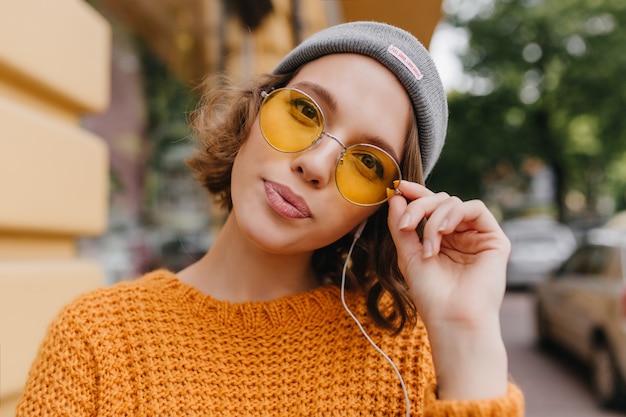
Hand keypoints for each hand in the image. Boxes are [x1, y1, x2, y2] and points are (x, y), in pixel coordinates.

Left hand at [387, 181, 509, 328]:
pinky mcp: (495, 240)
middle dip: (420, 207)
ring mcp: (477, 237)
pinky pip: (476, 209)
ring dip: (435, 217)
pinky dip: (454, 214)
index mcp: (441, 239)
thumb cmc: (431, 295)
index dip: (415, 195)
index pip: (429, 208)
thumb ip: (401, 226)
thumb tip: (397, 196)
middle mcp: (460, 236)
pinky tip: (443, 232)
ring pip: (454, 203)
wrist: (452, 318)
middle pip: (440, 201)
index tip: (398, 188)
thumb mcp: (408, 255)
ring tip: (428, 246)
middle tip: (406, 226)